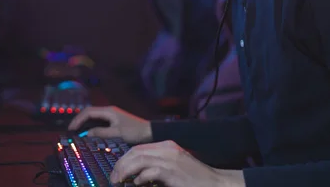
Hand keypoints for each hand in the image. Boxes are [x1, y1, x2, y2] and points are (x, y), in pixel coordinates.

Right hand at [68, 106, 151, 143]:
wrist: (150, 132)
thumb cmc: (135, 131)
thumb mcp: (117, 133)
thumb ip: (101, 133)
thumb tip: (87, 134)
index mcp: (108, 111)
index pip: (88, 112)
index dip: (78, 120)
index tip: (71, 129)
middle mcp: (108, 111)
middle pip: (89, 113)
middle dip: (79, 121)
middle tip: (71, 131)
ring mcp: (111, 116)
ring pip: (93, 118)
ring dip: (85, 124)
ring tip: (77, 133)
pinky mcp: (114, 121)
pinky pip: (99, 122)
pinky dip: (92, 127)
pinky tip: (89, 134)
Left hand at [110, 140, 244, 186]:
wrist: (216, 183)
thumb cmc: (194, 179)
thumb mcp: (173, 167)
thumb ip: (156, 166)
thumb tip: (135, 175)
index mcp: (167, 145)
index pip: (138, 148)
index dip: (124, 159)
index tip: (116, 170)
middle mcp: (167, 149)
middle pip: (135, 152)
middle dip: (120, 165)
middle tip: (113, 178)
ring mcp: (171, 159)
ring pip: (139, 160)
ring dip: (125, 171)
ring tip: (118, 181)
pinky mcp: (173, 171)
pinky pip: (150, 171)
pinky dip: (140, 178)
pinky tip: (137, 184)